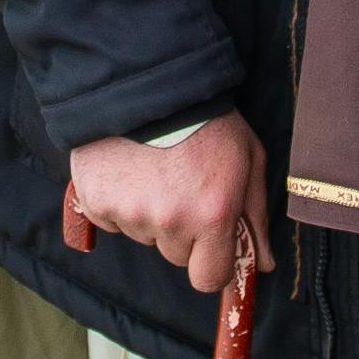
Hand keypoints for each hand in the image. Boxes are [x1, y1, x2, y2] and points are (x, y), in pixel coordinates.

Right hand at [66, 114, 276, 297]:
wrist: (149, 79)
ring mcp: (129, 212)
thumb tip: (263, 264)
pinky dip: (119, 203)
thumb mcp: (248, 159)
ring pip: (144, 236)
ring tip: (155, 171)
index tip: (211, 244)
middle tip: (183, 187)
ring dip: (150, 214)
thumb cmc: (208, 119)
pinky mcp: (96, 200)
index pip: (208, 278)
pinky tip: (129, 171)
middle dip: (182, 231)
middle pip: (175, 255)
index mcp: (212, 214)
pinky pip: (111, 221)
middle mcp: (169, 220)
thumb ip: (255, 216)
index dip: (212, 263)